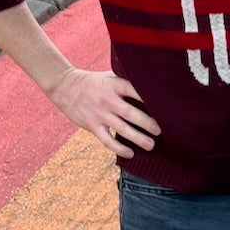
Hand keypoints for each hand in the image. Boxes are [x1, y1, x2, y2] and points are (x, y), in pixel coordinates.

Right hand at [46, 68, 160, 157]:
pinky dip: (119, 148)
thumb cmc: (94, 81)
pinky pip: (107, 140)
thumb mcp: (110, 75)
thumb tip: (152, 84)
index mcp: (115, 84)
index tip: (164, 108)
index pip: (135, 91)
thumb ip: (127, 80)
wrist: (64, 86)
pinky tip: (130, 154)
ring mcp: (100, 114)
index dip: (149, 99)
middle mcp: (108, 100)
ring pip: (121, 129)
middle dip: (147, 123)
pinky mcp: (92, 126)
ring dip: (137, 138)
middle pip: (130, 113)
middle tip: (160, 131)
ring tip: (151, 145)